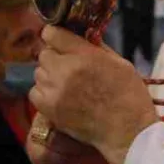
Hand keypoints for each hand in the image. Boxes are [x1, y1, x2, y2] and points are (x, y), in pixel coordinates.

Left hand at [30, 26, 158, 163]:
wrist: (127, 129)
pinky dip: (44, 92)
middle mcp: (65, 71)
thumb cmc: (129, 94)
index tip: (60, 38)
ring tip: (66, 81)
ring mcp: (55, 91)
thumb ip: (98, 47)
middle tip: (69, 63)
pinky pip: (34, 92)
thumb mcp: (120, 62)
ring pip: (38, 72)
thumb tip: (86, 36)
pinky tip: (59, 95)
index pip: (53, 34)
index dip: (55, 34)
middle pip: (44, 53)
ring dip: (50, 73)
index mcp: (85, 56)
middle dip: (55, 55)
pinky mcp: (49, 110)